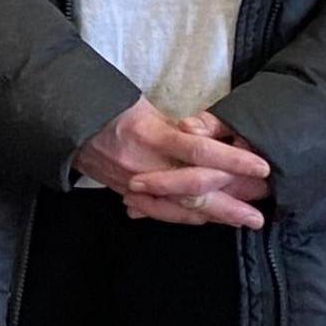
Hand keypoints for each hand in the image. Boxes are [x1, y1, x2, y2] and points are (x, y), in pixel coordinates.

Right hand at [73, 101, 270, 227]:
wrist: (63, 121)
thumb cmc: (108, 105)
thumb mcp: (144, 105)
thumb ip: (175, 126)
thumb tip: (209, 139)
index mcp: (149, 134)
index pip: (199, 151)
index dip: (232, 160)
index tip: (262, 167)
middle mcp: (142, 164)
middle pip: (194, 191)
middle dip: (230, 205)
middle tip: (257, 215)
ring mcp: (132, 183)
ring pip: (178, 208)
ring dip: (213, 217)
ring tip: (241, 221)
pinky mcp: (124, 192)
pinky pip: (158, 211)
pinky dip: (183, 217)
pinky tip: (204, 221)